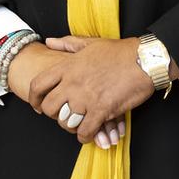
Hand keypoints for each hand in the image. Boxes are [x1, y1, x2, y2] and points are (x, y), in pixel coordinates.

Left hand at [29, 36, 153, 144]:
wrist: (144, 60)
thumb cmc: (120, 52)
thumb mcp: (91, 43)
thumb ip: (67, 44)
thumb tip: (49, 42)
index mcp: (68, 66)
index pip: (38, 85)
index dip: (34, 98)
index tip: (38, 106)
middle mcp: (72, 83)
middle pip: (49, 107)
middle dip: (54, 115)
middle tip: (63, 116)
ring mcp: (86, 98)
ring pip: (65, 122)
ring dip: (70, 126)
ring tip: (78, 124)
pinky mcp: (101, 110)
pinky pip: (85, 131)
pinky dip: (85, 136)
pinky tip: (90, 133)